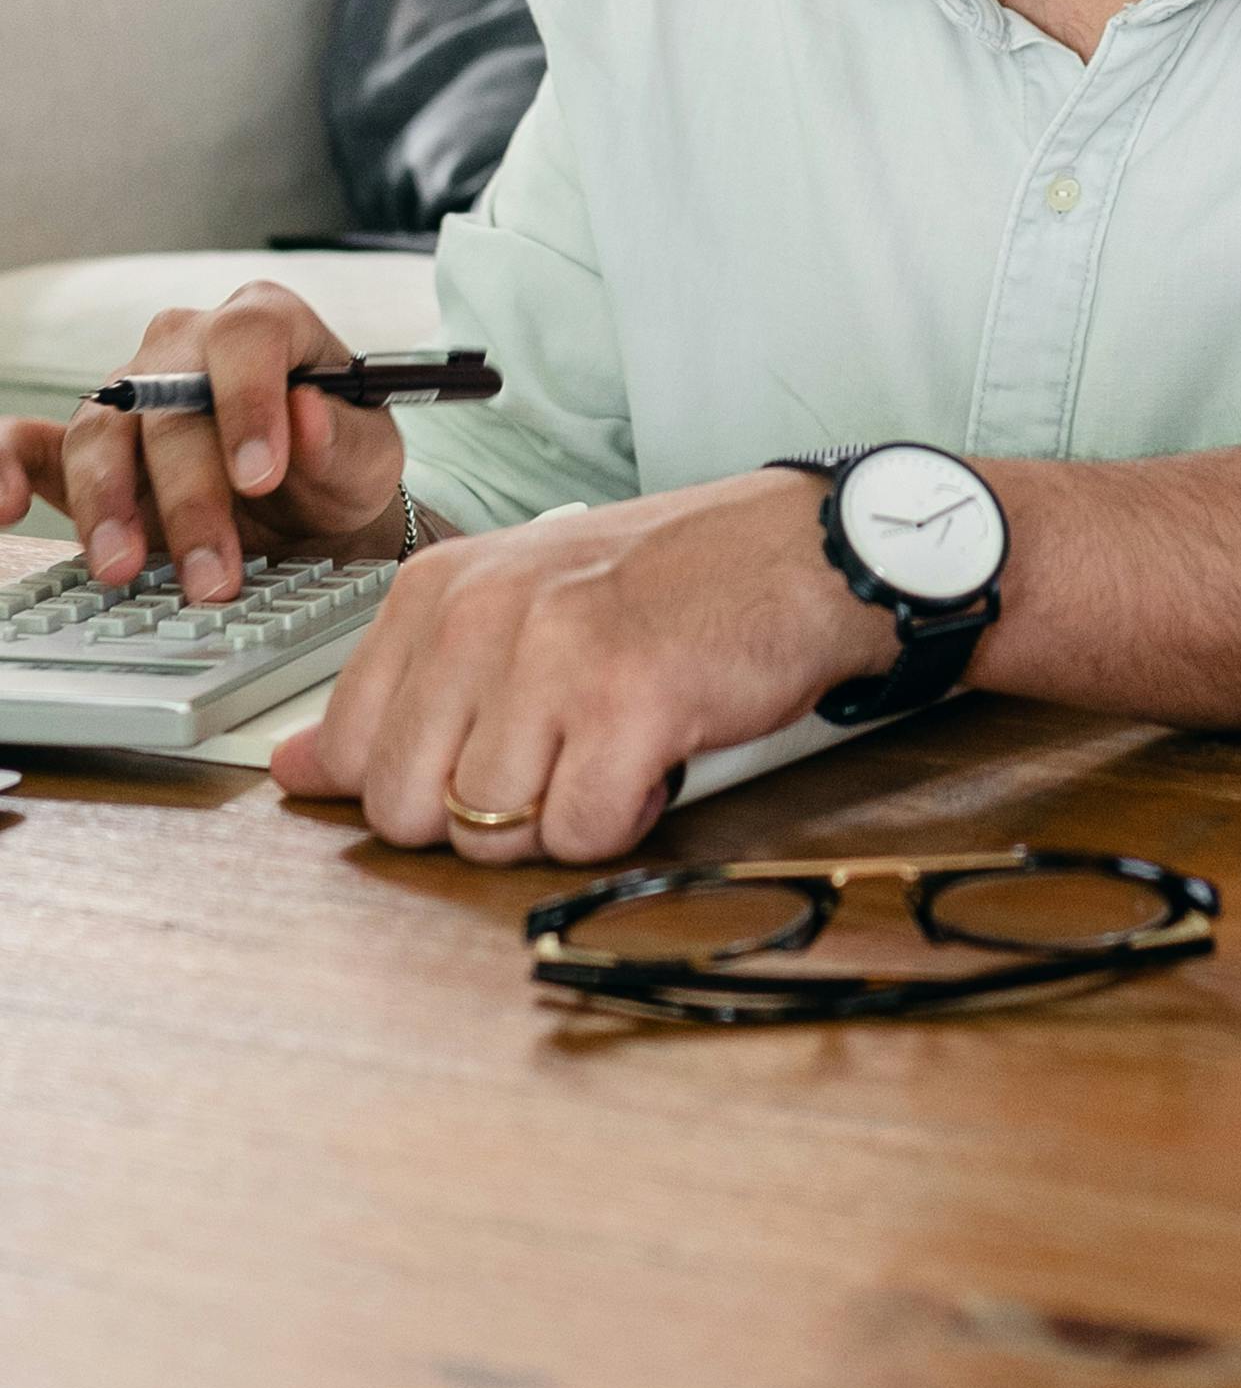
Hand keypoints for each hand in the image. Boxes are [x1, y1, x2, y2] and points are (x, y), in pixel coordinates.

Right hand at [0, 283, 405, 605]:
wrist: (308, 510)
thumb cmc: (337, 467)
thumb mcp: (369, 459)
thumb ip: (344, 438)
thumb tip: (308, 414)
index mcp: (264, 323)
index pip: (247, 338)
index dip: (249, 404)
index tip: (260, 478)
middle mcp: (186, 344)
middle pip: (170, 402)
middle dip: (189, 497)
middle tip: (212, 573)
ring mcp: (128, 391)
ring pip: (100, 430)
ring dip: (109, 506)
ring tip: (126, 569)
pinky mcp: (83, 444)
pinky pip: (26, 443)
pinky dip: (5, 471)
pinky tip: (6, 512)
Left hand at [271, 470, 886, 862]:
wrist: (802, 550)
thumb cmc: (666, 582)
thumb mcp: (512, 608)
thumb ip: (401, 690)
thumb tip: (292, 773)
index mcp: (438, 589)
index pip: (350, 751)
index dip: (423, 781)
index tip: (489, 748)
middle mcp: (480, 616)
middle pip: (409, 809)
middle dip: (485, 810)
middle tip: (559, 749)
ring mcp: (550, 659)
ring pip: (488, 834)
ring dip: (559, 814)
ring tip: (610, 742)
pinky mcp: (625, 707)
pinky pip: (578, 837)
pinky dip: (624, 817)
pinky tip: (654, 754)